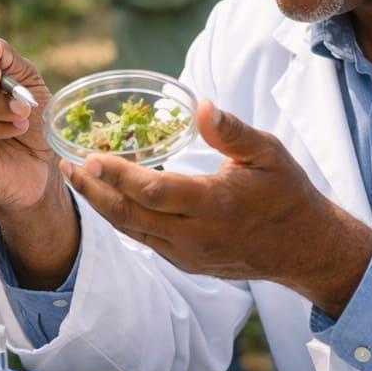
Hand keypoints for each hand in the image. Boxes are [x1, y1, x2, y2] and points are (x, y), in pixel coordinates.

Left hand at [62, 100, 371, 316]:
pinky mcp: (186, 262)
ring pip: (132, 231)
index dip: (117, 175)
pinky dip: (121, 218)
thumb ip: (233, 132)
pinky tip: (108, 198)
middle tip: (66, 167)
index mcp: (215, 204)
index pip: (153, 191)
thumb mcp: (269, 153)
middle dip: (93, 191)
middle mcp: (196, 235)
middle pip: (130, 216)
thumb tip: (202, 107)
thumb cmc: (287, 193)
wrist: (305, 248)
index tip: (88, 156)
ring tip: (77, 179)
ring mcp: (188, 254)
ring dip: (101, 205)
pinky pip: (145, 239)